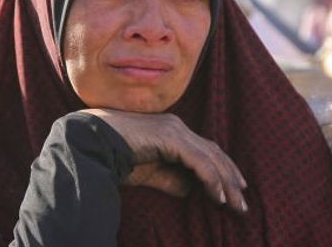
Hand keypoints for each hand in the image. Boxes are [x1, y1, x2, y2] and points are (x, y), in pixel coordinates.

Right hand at [80, 108, 247, 212]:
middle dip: (230, 178)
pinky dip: (211, 180)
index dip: (222, 169)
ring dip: (225, 183)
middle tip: (242, 202)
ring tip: (234, 204)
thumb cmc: (114, 156)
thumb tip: (191, 191)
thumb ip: (170, 179)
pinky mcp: (170, 138)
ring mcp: (175, 130)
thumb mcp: (148, 172)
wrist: (89, 143)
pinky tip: (218, 196)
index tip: (234, 189)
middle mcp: (177, 127)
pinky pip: (199, 162)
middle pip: (214, 153)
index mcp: (171, 131)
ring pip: (211, 158)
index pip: (205, 150)